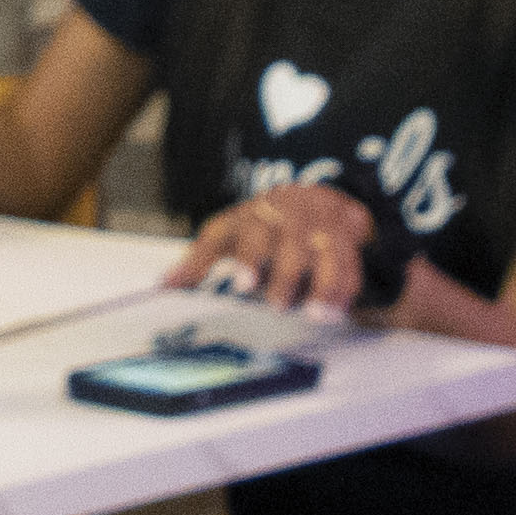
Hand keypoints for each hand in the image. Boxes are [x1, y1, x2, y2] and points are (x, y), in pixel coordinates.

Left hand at [176, 178, 379, 320]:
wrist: (312, 198)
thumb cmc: (260, 226)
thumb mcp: (227, 233)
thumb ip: (199, 259)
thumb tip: (165, 286)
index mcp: (256, 217)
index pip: (250, 233)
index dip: (247, 258)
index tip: (242, 285)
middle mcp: (291, 220)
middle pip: (291, 244)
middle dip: (285, 274)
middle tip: (277, 304)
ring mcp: (321, 229)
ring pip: (327, 254)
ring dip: (324, 285)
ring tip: (317, 316)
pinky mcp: (346, 241)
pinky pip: (350, 265)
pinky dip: (345, 290)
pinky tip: (338, 312)